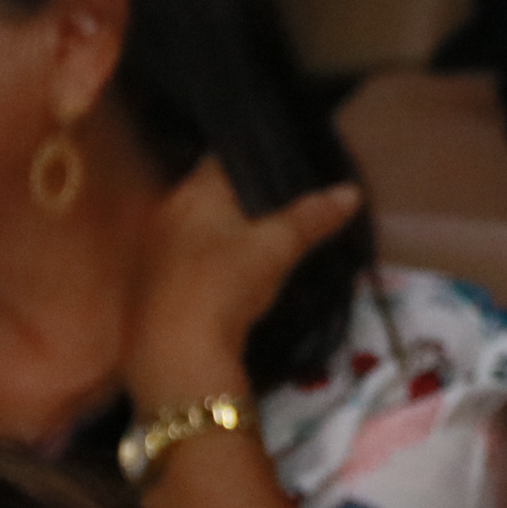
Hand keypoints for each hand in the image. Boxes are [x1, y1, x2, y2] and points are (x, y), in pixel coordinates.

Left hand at [122, 157, 363, 408]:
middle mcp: (168, 209)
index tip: (284, 166)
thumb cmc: (226, 283)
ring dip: (227, 229)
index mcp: (193, 191)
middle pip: (211, 191)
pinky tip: (235, 271)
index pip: (224, 156)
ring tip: (265, 237)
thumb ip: (312, 217)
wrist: (177, 351)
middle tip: (283, 203)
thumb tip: (352, 191)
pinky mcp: (154, 280)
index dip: (255, 158)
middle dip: (244, 197)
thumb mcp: (277, 248)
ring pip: (200, 225)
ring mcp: (156, 246)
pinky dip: (214, 256)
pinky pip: (190, 254)